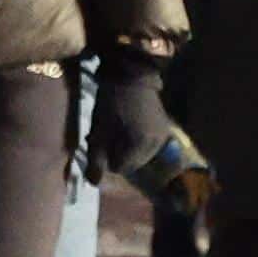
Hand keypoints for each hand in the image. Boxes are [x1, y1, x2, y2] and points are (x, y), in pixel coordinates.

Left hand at [90, 53, 172, 181]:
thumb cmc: (112, 100)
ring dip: (126, 148)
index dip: (106, 155)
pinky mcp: (164, 128)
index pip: (119, 167)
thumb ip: (96, 158)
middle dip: (117, 153)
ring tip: (117, 129)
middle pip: (131, 164)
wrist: (132, 73)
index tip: (100, 138)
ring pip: (139, 156)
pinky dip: (136, 141)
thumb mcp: (100, 129)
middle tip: (107, 134)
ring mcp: (163, 137)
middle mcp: (156, 145)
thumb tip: (93, 183)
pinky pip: (147, 145)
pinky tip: (128, 126)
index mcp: (140, 146)